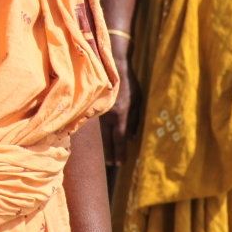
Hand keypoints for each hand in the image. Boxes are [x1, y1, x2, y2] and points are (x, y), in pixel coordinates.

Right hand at [100, 48, 139, 165]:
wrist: (111, 67)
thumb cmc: (129, 84)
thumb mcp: (138, 102)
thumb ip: (135, 121)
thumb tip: (132, 138)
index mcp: (120, 116)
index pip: (119, 139)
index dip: (120, 152)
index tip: (120, 164)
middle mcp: (108, 116)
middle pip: (107, 140)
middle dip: (109, 153)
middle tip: (111, 164)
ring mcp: (98, 112)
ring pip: (99, 133)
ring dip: (102, 146)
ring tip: (105, 156)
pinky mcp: (92, 107)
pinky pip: (94, 125)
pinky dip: (97, 134)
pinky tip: (97, 140)